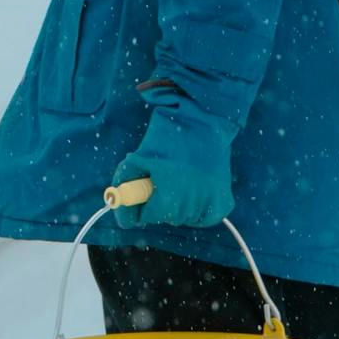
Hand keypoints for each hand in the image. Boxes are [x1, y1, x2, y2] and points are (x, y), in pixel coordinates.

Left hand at [110, 109, 232, 231]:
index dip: (140, 204)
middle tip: (163, 179)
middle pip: (165, 218)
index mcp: (167, 195)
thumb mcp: (138, 156)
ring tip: (181, 179)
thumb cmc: (167, 137)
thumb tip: (115, 202)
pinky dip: (199, 208)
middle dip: (159, 202)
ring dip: (179, 205)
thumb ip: (123, 181)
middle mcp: (191, 204)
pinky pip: (204, 218)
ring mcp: (209, 204)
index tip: (141, 192)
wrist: (205, 120)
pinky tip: (196, 187)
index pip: (146, 217)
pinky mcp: (223, 202)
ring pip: (184, 218)